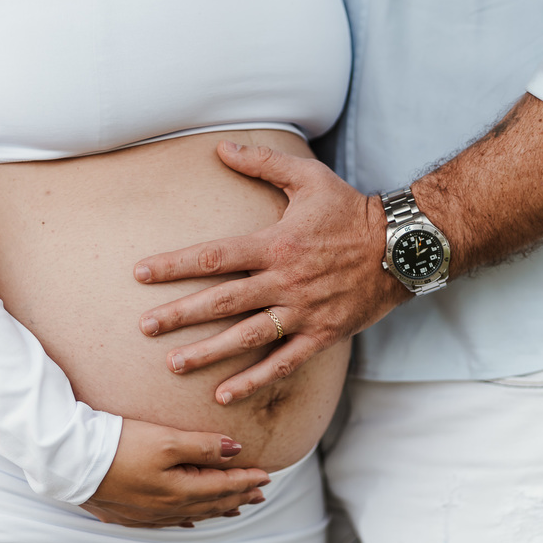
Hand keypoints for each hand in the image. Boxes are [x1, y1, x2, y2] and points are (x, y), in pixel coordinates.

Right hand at [80, 418, 270, 527]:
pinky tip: (190, 521)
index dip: (246, 480)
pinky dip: (187, 519)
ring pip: (192, 515)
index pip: (223, 486)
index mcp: (180, 491)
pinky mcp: (129, 514)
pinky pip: (168, 522)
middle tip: (259, 494)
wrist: (73, 460)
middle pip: (211, 504)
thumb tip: (236, 450)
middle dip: (237, 497)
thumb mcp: (166, 439)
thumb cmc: (119, 444)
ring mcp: (147, 514)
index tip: (266, 475)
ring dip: (216, 509)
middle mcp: (166, 508)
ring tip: (235, 508)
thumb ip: (203, 446)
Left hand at [133, 141, 408, 404]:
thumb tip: (222, 148)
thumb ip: (263, 163)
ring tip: (173, 364)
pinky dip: (254, 380)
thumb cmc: (351, 209)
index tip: (140, 274)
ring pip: (248, 336)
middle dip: (180, 314)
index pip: (214, 256)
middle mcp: (285, 281)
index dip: (174, 265)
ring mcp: (303, 311)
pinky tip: (225, 395)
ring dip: (209, 353)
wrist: (402, 246)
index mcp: (275, 244)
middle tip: (144, 327)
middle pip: (222, 301)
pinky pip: (284, 362)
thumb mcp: (308, 177)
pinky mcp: (322, 334)